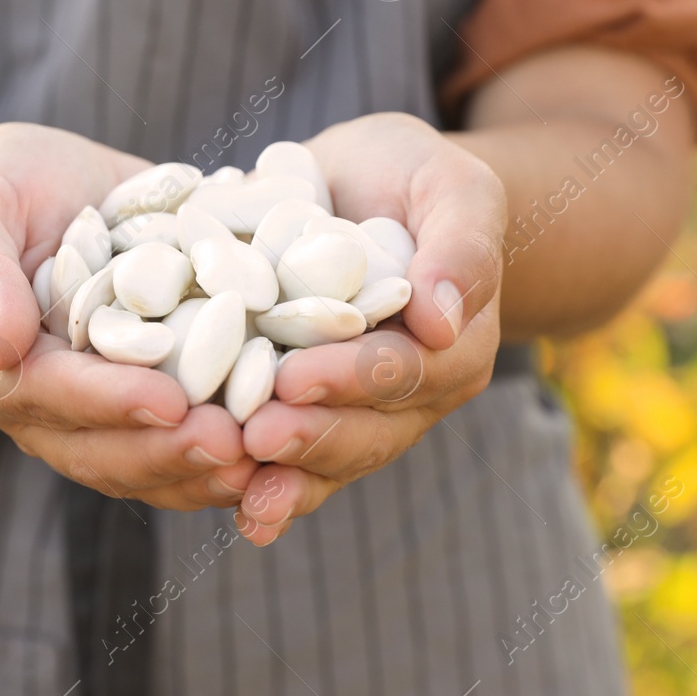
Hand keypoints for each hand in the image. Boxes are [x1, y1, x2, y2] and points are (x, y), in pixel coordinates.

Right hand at [0, 123, 255, 510]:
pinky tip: (277, 447)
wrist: (43, 187)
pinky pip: (179, 443)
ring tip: (265, 459)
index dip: (109, 402)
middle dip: (169, 451)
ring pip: (144, 465)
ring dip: (204, 469)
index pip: (48, 394)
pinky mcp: (144, 401)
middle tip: (237, 445)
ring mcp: (94, 412)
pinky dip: (224, 452)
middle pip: (101, 450)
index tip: (171, 402)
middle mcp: (40, 406)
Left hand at [234, 113, 504, 542]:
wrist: (362, 189)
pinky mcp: (312, 416)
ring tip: (236, 484)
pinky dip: (270, 492)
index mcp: (456, 343)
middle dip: (311, 435)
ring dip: (286, 477)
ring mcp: (363, 414)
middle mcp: (415, 393)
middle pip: (368, 429)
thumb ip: (460, 245)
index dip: (354, 376)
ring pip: (331, 459)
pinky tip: (242, 518)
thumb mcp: (449, 185)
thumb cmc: (411, 177)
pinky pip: (297, 465)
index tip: (297, 376)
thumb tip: (441, 322)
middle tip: (255, 435)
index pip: (406, 367)